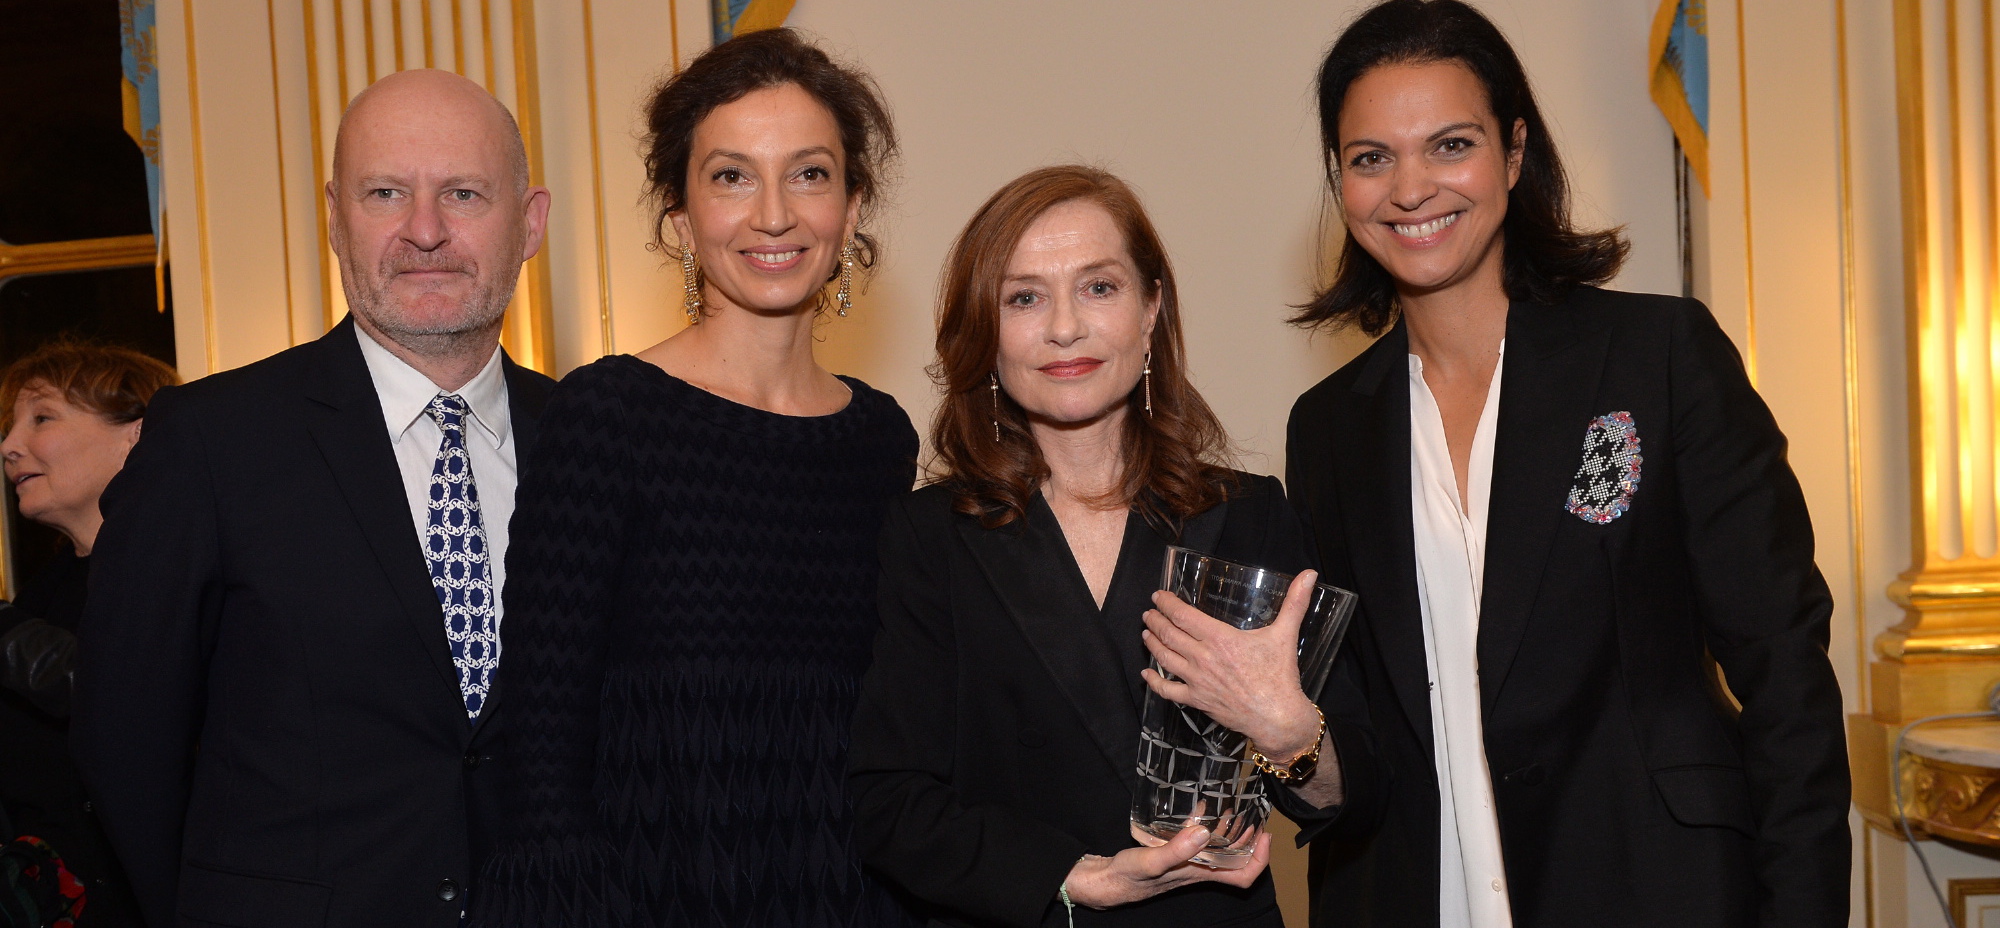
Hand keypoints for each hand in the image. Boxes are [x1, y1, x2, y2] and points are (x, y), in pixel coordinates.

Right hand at [1060, 822, 1270, 908]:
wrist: (1107, 881)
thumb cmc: (1129, 876)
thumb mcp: (1152, 861)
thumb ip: (1177, 850)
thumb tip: (1205, 832)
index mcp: (1200, 874)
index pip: (1243, 876)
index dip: (1260, 859)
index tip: (1265, 835)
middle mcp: (1199, 870)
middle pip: (1236, 861)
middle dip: (1250, 840)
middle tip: (1254, 815)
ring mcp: (1188, 863)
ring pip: (1220, 851)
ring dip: (1231, 832)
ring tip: (1234, 808)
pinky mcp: (1175, 854)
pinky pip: (1200, 842)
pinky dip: (1206, 827)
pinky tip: (1199, 811)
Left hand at [1141, 569, 1320, 760]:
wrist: (1277, 717)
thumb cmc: (1279, 676)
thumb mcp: (1285, 634)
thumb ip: (1295, 602)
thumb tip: (1309, 575)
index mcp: (1220, 639)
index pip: (1184, 616)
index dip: (1168, 604)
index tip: (1159, 597)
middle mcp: (1202, 658)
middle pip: (1169, 634)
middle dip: (1155, 621)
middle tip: (1149, 612)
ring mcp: (1197, 681)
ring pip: (1165, 658)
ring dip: (1152, 644)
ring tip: (1146, 633)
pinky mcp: (1197, 700)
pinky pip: (1168, 691)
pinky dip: (1154, 681)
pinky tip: (1146, 673)